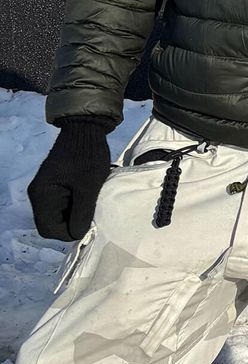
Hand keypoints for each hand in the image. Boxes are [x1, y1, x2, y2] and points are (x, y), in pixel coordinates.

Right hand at [27, 118, 113, 242]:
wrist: (86, 128)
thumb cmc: (87, 155)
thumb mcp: (88, 186)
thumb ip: (82, 213)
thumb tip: (77, 234)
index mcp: (42, 196)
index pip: (49, 229)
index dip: (69, 232)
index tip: (88, 224)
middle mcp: (39, 195)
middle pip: (53, 224)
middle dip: (73, 223)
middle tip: (92, 214)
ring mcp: (47, 190)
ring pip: (60, 215)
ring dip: (76, 214)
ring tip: (92, 204)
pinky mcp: (55, 185)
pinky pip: (63, 204)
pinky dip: (76, 205)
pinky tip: (89, 197)